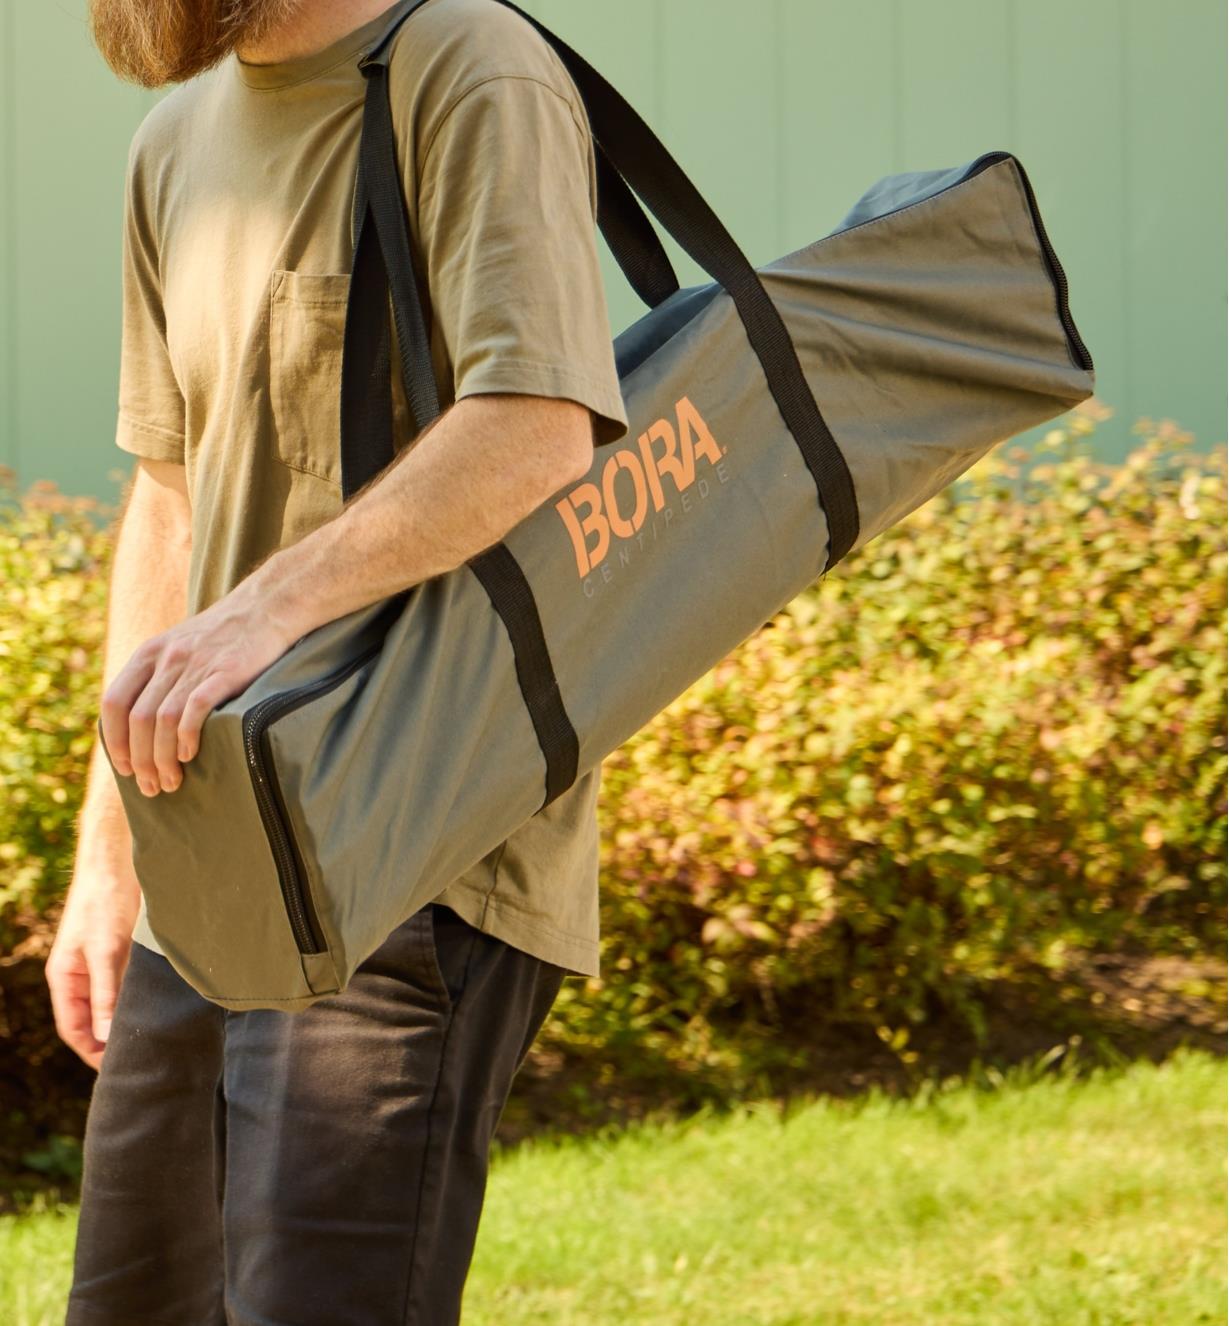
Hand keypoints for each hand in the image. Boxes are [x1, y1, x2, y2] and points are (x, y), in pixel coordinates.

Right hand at [45, 863, 140, 1070]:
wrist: (119, 862)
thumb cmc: (106, 902)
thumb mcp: (107, 951)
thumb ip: (105, 993)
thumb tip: (103, 1036)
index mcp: (64, 978)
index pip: (73, 1028)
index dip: (90, 1052)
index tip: (115, 1071)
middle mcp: (78, 975)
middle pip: (89, 1020)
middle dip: (107, 1043)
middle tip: (136, 1062)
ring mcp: (98, 964)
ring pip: (108, 1004)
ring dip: (123, 1022)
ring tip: (149, 1043)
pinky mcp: (119, 953)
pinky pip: (123, 986)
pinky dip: (135, 1001)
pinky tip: (156, 1009)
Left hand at [100, 583, 299, 796]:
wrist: (268, 607)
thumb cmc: (227, 634)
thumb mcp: (180, 644)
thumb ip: (159, 674)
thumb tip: (144, 722)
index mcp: (150, 653)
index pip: (114, 703)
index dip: (115, 741)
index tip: (125, 768)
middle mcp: (167, 659)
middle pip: (138, 720)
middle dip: (139, 761)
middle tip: (151, 787)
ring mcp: (195, 665)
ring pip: (162, 721)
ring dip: (161, 758)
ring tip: (170, 781)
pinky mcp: (224, 672)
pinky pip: (193, 710)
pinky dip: (186, 737)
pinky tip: (189, 755)